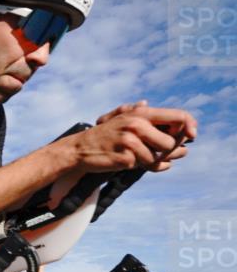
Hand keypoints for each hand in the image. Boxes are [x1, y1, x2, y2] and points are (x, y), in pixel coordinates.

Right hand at [76, 104, 196, 172]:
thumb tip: (150, 104)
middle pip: (171, 142)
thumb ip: (137, 111)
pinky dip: (147, 167)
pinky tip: (138, 164)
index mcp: (140, 113)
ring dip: (155, 160)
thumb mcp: (119, 118)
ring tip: (144, 158)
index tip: (192, 136)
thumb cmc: (103, 136)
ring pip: (158, 156)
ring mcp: (130, 141)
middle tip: (166, 154)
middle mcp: (137, 125)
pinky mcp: (125, 158)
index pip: (178, 116)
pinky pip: (146, 166)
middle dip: (170, 151)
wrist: (79, 150)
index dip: (189, 126)